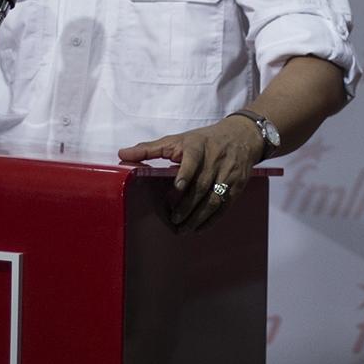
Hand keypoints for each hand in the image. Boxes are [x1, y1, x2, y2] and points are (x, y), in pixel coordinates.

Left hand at [119, 115, 264, 230]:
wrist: (242, 136)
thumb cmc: (203, 140)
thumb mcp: (177, 139)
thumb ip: (149, 148)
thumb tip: (122, 154)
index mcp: (197, 146)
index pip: (193, 160)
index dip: (186, 174)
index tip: (177, 188)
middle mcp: (215, 159)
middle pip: (202, 185)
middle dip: (187, 205)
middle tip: (173, 219)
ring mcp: (229, 173)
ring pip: (214, 198)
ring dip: (198, 216)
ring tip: (183, 228)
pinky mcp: (238, 184)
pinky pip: (225, 205)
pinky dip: (212, 219)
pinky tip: (199, 227)